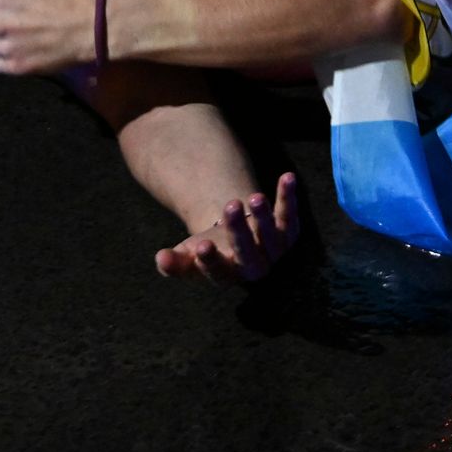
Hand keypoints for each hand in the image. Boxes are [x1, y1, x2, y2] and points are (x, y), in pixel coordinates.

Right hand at [156, 175, 300, 284]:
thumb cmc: (207, 246)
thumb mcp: (186, 255)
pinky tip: (287, 177)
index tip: (201, 245)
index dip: (210, 261)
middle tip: (229, 206)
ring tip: (254, 197)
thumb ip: (173, 262)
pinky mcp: (287, 231)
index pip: (218, 272)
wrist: (236, 237)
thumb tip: (161, 258)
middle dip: (240, 232)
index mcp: (226, 275)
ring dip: (265, 217)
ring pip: (273, 237)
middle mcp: (254, 268)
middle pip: (249, 255)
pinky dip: (289, 198)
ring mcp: (274, 251)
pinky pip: (290, 216)